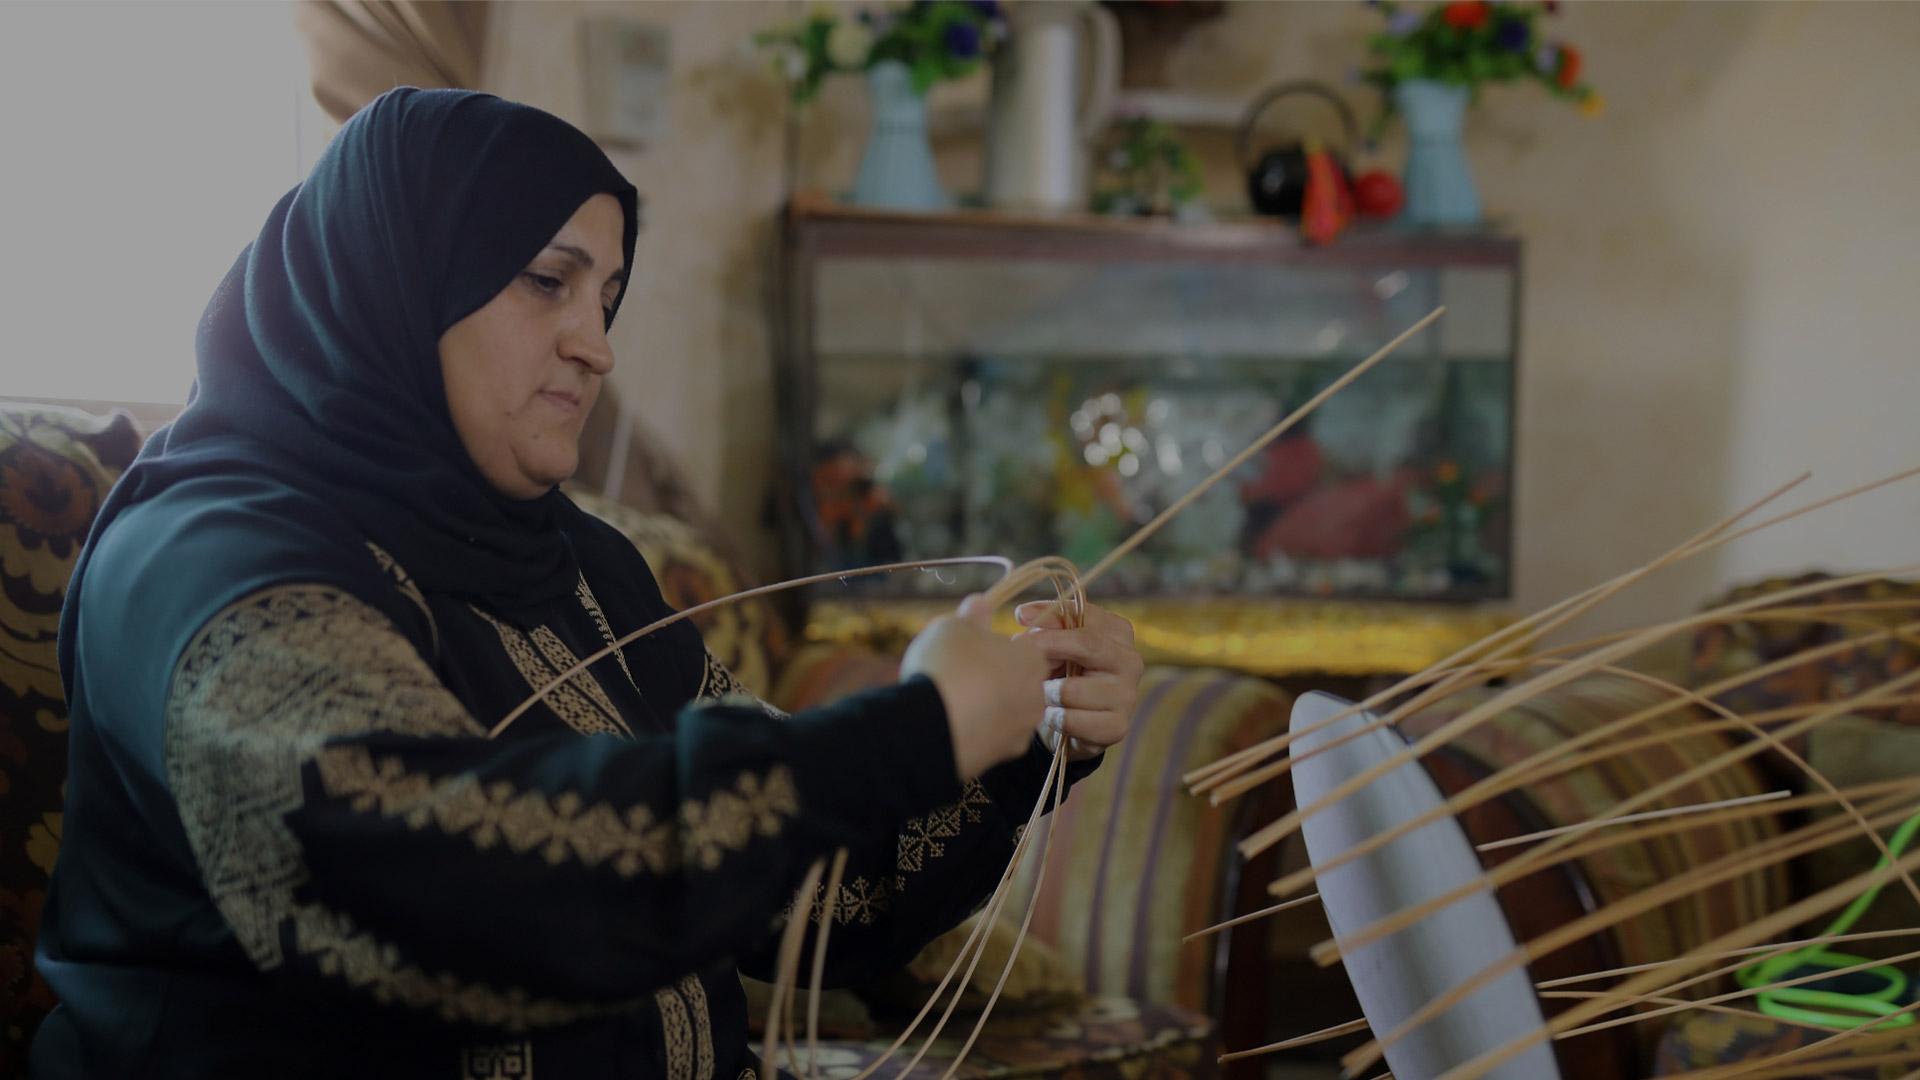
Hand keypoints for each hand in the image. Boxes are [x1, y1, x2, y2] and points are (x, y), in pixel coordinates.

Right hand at [900, 594, 1049, 781]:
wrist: (930, 725)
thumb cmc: (947, 664)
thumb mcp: (954, 626)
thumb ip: (972, 615)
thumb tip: (980, 603)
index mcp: (1031, 659)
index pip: (1023, 648)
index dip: (995, 647)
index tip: (972, 649)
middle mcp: (1036, 696)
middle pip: (1017, 680)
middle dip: (995, 678)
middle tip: (961, 674)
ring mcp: (1022, 729)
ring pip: (1007, 710)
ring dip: (987, 705)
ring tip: (953, 700)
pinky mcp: (1003, 756)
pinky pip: (993, 736)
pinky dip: (978, 730)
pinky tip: (953, 724)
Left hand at [1014, 600, 1141, 760]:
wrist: (1074, 723)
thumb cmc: (1064, 674)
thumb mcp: (1057, 645)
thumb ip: (1047, 625)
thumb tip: (1024, 614)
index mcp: (1118, 633)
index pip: (1084, 616)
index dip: (1050, 617)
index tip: (1020, 617)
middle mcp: (1130, 660)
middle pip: (1085, 645)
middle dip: (1047, 649)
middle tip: (1019, 657)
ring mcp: (1127, 695)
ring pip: (1070, 689)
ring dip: (1046, 694)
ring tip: (1041, 695)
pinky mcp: (1117, 726)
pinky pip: (1071, 719)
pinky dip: (1054, 718)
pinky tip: (1052, 716)